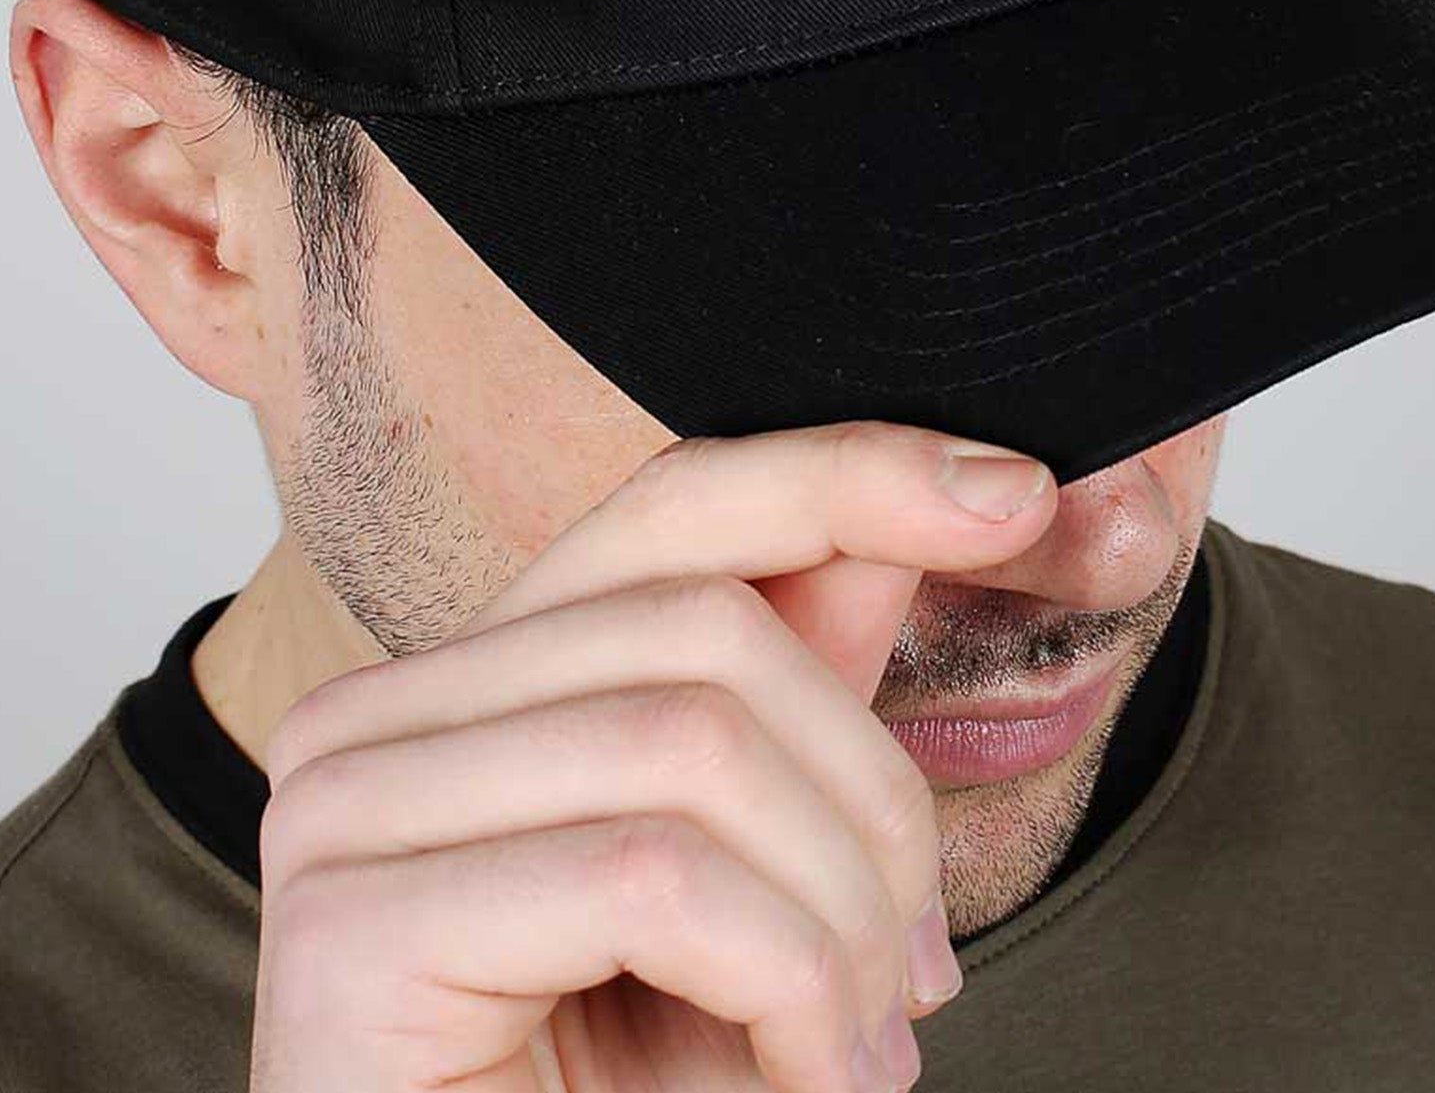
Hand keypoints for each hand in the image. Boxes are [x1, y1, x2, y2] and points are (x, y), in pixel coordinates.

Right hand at [249, 418, 1058, 1091]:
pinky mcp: (349, 928)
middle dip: (870, 799)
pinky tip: (804, 1081)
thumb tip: (956, 493)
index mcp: (462, 684)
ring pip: (694, 743)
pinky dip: (784, 983)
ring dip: (838, 917)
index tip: (1015, 492)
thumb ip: (807, 686)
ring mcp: (343, 809)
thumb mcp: (748, 871)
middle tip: (914, 979)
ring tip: (861, 1052)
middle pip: (705, 624)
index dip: (847, 478)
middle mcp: (375, 716)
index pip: (671, 510)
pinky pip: (650, 878)